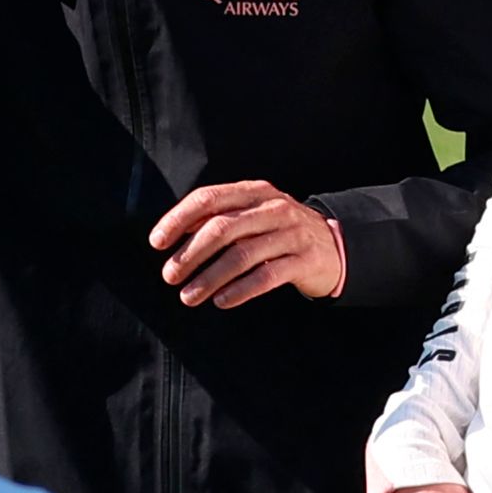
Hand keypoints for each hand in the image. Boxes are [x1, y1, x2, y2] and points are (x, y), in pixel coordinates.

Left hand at [154, 182, 347, 307]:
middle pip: (223, 228)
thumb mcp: (252, 215)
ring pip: (242, 255)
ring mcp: (291, 234)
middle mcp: (273, 208)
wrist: (335, 246)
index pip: (209, 199)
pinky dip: (240, 290)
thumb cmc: (279, 232)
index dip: (178, 219)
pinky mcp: (304, 261)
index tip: (157, 243)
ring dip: (210, 278)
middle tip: (170, 275)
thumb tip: (174, 231)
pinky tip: (221, 301)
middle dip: (190, 254)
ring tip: (188, 296)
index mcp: (254, 192)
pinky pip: (266, 276)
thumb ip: (218, 217)